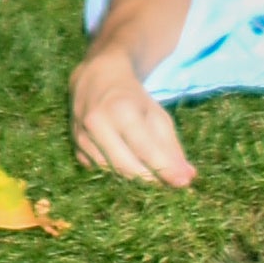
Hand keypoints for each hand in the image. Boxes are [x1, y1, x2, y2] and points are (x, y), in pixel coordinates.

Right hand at [67, 44, 199, 187]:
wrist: (95, 80)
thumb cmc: (132, 98)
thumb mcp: (156, 114)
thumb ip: (171, 146)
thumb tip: (187, 177)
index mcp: (120, 109)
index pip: (144, 149)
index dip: (165, 169)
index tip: (184, 182)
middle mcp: (96, 123)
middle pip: (126, 166)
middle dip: (151, 179)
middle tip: (169, 183)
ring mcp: (82, 136)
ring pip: (112, 172)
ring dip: (134, 179)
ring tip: (152, 175)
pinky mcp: (76, 148)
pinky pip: (100, 171)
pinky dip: (117, 173)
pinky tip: (129, 167)